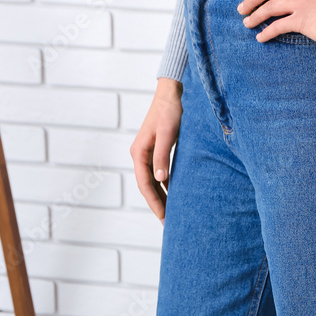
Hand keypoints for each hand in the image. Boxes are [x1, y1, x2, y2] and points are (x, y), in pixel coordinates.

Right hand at [130, 77, 182, 223]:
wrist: (172, 92)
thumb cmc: (170, 110)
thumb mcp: (168, 134)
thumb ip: (163, 156)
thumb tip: (160, 180)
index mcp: (140, 153)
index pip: (145, 185)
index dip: (155, 204)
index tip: (164, 219)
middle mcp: (141, 155)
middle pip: (148, 187)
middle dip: (158, 205)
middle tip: (169, 224)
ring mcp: (148, 153)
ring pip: (153, 182)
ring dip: (162, 198)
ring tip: (173, 214)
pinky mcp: (158, 151)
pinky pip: (159, 174)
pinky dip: (166, 187)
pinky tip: (175, 196)